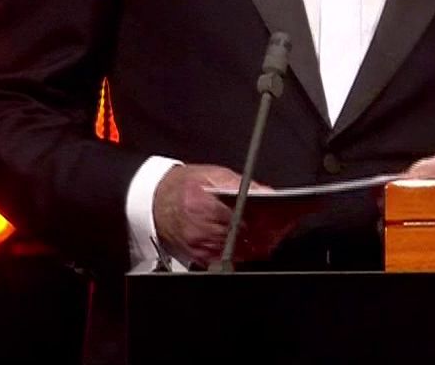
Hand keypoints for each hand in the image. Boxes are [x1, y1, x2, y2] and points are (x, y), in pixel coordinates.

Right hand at [152, 163, 271, 265]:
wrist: (156, 202)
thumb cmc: (184, 186)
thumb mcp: (214, 175)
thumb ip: (242, 184)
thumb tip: (267, 193)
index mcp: (204, 205)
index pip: (244, 217)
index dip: (265, 218)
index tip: (278, 216)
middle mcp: (201, 230)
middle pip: (244, 236)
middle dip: (264, 231)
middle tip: (276, 224)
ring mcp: (200, 247)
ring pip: (240, 251)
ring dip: (255, 242)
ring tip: (265, 232)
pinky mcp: (200, 259)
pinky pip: (229, 260)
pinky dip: (241, 252)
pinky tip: (247, 241)